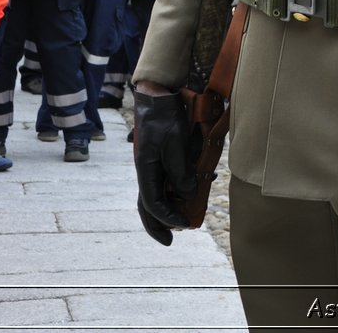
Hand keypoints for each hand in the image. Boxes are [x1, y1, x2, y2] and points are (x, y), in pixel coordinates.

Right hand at [132, 90, 197, 245]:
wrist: (159, 98)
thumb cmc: (166, 119)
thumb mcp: (175, 145)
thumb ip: (181, 171)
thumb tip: (188, 195)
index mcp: (145, 170)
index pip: (152, 202)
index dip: (167, 217)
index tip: (184, 225)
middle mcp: (146, 171)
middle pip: (148, 205)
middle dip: (158, 224)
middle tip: (171, 240)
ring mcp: (152, 166)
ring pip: (156, 195)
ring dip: (168, 210)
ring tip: (183, 221)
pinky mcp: (160, 159)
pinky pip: (166, 181)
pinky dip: (176, 191)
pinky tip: (192, 193)